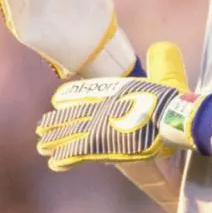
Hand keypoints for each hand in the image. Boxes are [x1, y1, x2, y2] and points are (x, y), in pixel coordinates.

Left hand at [36, 42, 206, 170]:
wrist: (169, 116)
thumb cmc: (170, 101)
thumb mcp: (162, 79)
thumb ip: (157, 69)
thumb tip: (161, 49)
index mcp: (112, 93)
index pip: (84, 94)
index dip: (69, 98)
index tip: (56, 100)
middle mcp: (101, 108)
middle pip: (72, 116)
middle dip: (56, 123)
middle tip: (41, 127)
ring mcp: (98, 126)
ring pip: (69, 134)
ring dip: (54, 141)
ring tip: (41, 146)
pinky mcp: (100, 144)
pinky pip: (76, 153)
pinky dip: (64, 158)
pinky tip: (53, 163)